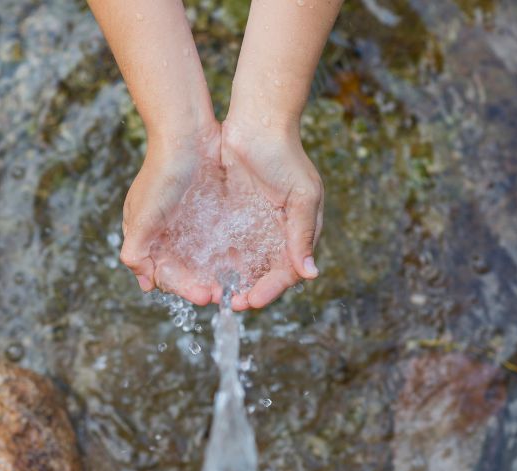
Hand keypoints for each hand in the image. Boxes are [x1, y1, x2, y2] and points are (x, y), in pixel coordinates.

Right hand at [119, 122, 221, 306]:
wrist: (187, 133)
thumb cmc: (161, 172)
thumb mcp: (143, 214)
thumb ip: (136, 249)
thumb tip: (143, 281)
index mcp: (146, 235)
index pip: (164, 274)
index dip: (183, 288)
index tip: (204, 296)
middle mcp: (166, 231)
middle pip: (184, 270)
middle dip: (202, 284)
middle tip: (224, 295)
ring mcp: (188, 221)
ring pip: (202, 258)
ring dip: (216, 274)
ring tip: (236, 284)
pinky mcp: (209, 210)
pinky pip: (218, 239)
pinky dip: (226, 254)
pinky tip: (241, 262)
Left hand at [220, 119, 323, 310]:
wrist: (258, 121)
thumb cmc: (285, 155)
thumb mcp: (301, 195)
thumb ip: (302, 234)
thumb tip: (310, 273)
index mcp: (299, 232)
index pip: (287, 272)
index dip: (270, 290)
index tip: (251, 300)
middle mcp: (277, 233)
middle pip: (264, 274)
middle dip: (249, 291)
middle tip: (230, 303)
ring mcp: (254, 225)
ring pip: (245, 264)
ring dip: (233, 281)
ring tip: (216, 293)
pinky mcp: (233, 215)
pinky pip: (227, 245)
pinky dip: (220, 261)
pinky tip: (206, 271)